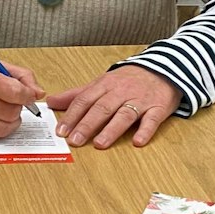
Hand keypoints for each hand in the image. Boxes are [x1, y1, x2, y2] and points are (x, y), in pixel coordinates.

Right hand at [0, 62, 43, 139]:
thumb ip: (20, 77)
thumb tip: (38, 92)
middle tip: (10, 101)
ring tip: (2, 111)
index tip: (29, 95)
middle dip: (17, 107)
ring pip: (5, 127)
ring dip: (9, 120)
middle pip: (12, 112)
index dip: (27, 95)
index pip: (15, 92)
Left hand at [48, 65, 179, 148]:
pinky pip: (152, 119)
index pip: (85, 100)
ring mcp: (140, 100)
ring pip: (124, 114)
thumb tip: (51, 101)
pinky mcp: (158, 107)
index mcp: (105, 85)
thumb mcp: (101, 83)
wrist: (163, 69)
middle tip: (75, 140)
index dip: (72, 115)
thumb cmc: (128, 80)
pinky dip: (145, 130)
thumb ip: (76, 94)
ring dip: (112, 129)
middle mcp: (121, 92)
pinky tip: (138, 142)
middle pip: (102, 108)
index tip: (61, 130)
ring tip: (100, 143)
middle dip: (87, 124)